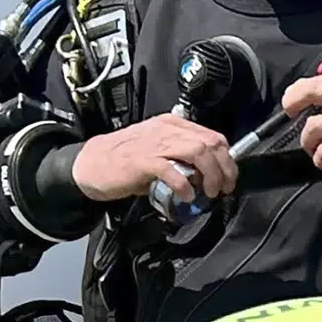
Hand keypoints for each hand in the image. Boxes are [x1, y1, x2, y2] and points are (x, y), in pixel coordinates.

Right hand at [72, 113, 240, 206]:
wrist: (93, 163)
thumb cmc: (126, 160)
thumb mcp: (160, 151)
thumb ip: (183, 157)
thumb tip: (207, 175)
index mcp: (172, 125)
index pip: (212, 136)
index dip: (227, 159)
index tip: (229, 177)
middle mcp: (166, 130)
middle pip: (210, 143)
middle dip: (224, 169)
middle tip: (223, 189)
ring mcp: (154, 143)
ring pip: (197, 151)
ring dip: (211, 175)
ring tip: (209, 192)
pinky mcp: (143, 161)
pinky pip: (173, 170)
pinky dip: (185, 185)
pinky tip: (186, 196)